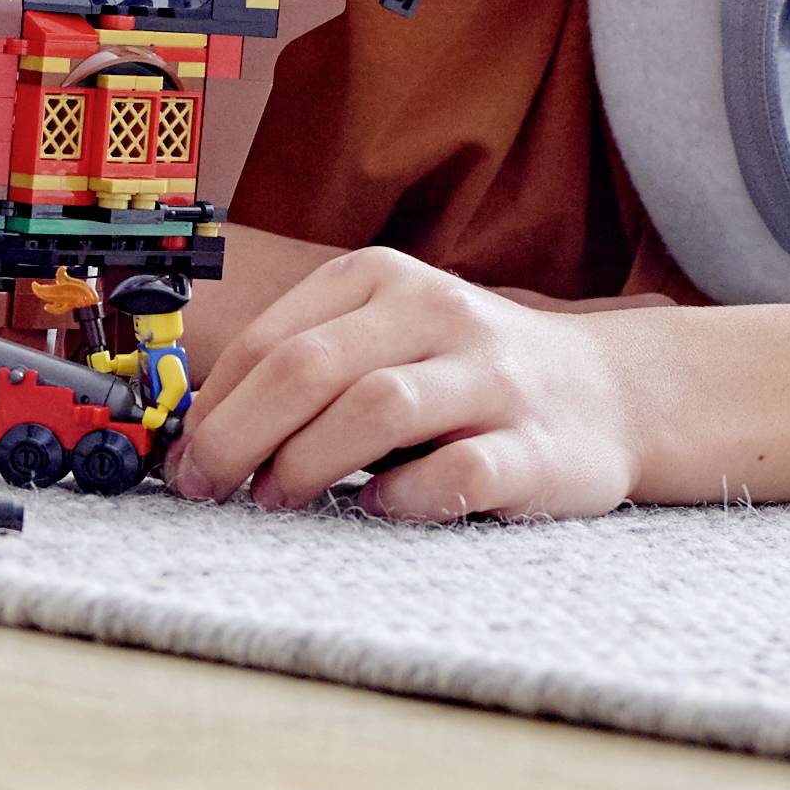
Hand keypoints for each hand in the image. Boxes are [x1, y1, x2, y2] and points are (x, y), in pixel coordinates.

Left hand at [167, 244, 664, 521]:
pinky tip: (375, 508)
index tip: (181, 458)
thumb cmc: (463, 374)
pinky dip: (400, 498)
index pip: (272, 339)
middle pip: (309, 369)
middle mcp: (438, 315)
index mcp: (383, 281)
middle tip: (208, 487)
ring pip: (376, 410)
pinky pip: (454, 473)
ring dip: (306, 464)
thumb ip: (302, 367)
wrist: (608, 394)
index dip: (212, 405)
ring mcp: (492, 380)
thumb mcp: (384, 337)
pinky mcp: (534, 449)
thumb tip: (194, 431)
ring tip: (277, 499)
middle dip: (238, 436)